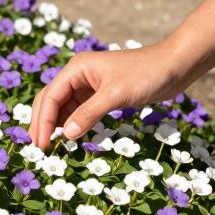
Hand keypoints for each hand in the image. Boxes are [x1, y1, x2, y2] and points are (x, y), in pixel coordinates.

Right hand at [27, 42, 194, 147]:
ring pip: (63, 107)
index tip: (41, 145)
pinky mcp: (101, 94)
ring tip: (51, 147)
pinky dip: (72, 124)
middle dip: (42, 123)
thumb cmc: (147, 74)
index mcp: (77, 68)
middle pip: (50, 100)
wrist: (175, 66)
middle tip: (38, 148)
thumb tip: (67, 135)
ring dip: (56, 125)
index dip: (42, 121)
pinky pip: (79, 110)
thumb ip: (89, 114)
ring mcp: (89, 85)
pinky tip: (70, 137)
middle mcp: (78, 75)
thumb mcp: (116, 95)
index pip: (50, 96)